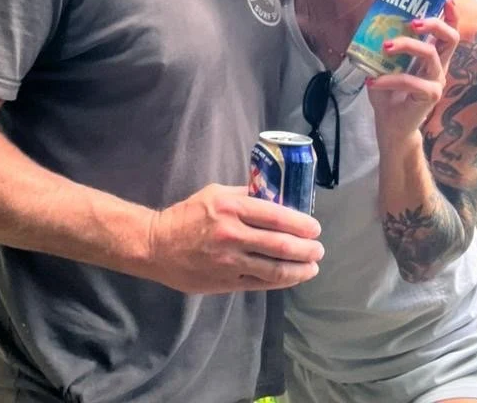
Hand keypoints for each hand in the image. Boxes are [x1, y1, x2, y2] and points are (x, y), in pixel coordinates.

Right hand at [146, 183, 323, 293]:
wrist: (158, 246)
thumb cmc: (187, 215)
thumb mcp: (215, 193)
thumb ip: (245, 195)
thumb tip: (276, 197)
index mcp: (231, 208)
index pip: (276, 216)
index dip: (300, 224)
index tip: (315, 228)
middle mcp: (232, 234)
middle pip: (280, 245)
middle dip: (306, 249)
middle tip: (319, 249)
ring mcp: (230, 261)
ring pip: (274, 269)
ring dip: (299, 269)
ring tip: (312, 267)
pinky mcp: (225, 282)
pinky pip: (260, 283)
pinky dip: (280, 281)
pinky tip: (292, 277)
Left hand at [366, 0, 460, 148]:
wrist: (390, 125)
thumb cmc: (389, 93)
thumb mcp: (385, 65)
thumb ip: (383, 47)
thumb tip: (368, 23)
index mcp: (433, 57)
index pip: (448, 33)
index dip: (451, 15)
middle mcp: (439, 66)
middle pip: (450, 38)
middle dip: (434, 24)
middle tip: (412, 22)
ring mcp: (436, 81)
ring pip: (429, 54)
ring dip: (406, 46)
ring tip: (385, 46)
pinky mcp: (429, 96)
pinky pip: (411, 81)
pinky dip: (389, 79)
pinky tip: (372, 81)